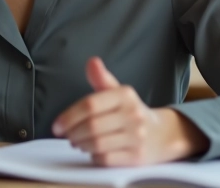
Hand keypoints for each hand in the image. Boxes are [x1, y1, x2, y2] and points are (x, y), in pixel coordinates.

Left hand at [52, 57, 208, 166]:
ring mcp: (137, 137)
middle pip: (92, 126)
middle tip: (67, 135)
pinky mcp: (137, 156)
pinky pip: (106, 158)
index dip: (69, 116)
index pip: (90, 104)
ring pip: (97, 144)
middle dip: (73, 133)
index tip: (56, 126)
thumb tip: (92, 62)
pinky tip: (92, 151)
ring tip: (77, 142)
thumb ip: (101, 79)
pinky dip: (93, 156)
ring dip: (81, 144)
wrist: (162, 135)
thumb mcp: (118, 92)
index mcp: (125, 95)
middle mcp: (133, 114)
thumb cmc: (131, 112)